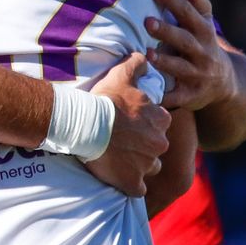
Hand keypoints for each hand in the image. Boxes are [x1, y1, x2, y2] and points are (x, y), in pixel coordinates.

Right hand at [85, 53, 171, 196]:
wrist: (84, 125)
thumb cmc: (104, 100)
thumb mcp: (121, 75)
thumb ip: (136, 64)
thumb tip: (145, 55)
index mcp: (161, 120)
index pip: (160, 124)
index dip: (145, 124)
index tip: (129, 123)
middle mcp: (160, 143)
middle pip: (157, 147)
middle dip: (144, 146)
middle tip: (122, 141)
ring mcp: (147, 165)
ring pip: (149, 167)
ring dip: (138, 165)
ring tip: (118, 158)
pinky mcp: (133, 183)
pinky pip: (137, 189)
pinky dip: (130, 184)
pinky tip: (118, 177)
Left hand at [146, 0, 233, 111]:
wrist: (227, 84)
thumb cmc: (205, 45)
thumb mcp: (204, 23)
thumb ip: (195, 1)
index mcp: (204, 32)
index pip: (190, 14)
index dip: (174, 0)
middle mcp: (203, 53)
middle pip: (185, 40)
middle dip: (167, 31)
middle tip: (147, 21)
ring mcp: (198, 75)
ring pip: (181, 68)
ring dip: (165, 62)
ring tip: (148, 53)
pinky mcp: (192, 96)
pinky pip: (177, 97)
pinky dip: (164, 96)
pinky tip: (148, 92)